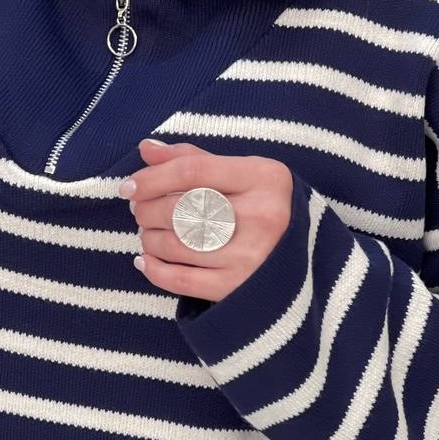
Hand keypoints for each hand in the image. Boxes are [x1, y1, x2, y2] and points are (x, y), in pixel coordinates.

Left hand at [122, 138, 293, 302]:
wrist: (310, 259)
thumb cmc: (267, 207)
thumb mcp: (245, 174)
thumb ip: (196, 160)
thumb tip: (147, 150)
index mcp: (265, 179)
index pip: (192, 171)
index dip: (151, 177)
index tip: (128, 186)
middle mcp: (262, 217)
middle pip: (180, 209)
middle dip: (146, 209)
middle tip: (139, 209)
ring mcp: (251, 257)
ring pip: (176, 245)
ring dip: (149, 238)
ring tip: (149, 232)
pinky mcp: (239, 289)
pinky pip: (181, 281)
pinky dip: (154, 269)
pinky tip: (146, 260)